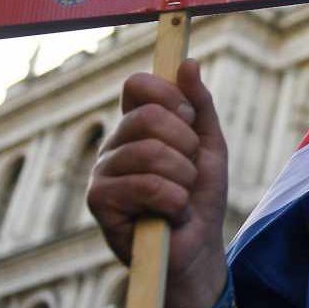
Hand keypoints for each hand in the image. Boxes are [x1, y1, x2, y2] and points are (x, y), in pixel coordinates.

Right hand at [87, 60, 228, 307]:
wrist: (198, 246)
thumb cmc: (200, 195)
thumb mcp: (209, 144)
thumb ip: (200, 103)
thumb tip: (187, 62)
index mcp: (136, 124)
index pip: (137, 84)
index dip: (169, 95)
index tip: (189, 117)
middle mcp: (114, 143)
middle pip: (146, 117)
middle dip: (184, 144)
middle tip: (189, 168)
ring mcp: (102, 171)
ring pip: (150, 152)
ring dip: (183, 177)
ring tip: (182, 194)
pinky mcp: (99, 201)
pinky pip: (145, 185)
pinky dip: (173, 200)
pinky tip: (170, 213)